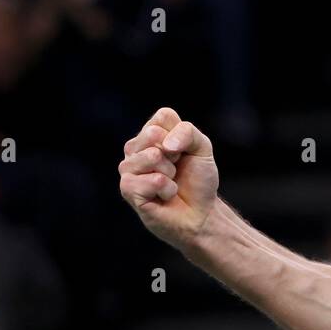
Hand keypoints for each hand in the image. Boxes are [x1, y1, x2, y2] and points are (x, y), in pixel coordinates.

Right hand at [119, 107, 219, 249]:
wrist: (201, 213)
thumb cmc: (198, 180)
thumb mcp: (202, 148)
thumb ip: (188, 132)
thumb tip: (165, 144)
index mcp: (151, 134)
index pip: (163, 116)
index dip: (180, 134)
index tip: (184, 152)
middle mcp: (135, 149)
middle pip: (153, 134)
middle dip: (175, 153)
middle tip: (176, 169)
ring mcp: (128, 169)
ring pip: (151, 156)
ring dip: (170, 172)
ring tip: (170, 182)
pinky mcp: (127, 190)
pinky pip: (152, 180)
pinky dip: (167, 189)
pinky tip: (164, 196)